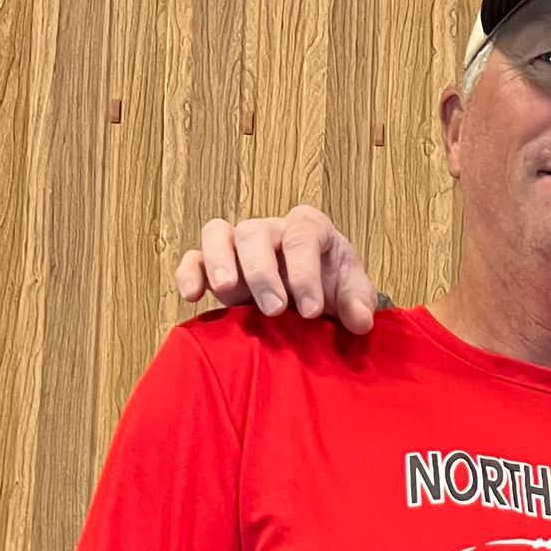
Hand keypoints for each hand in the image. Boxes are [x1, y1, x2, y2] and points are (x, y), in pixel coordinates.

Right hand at [174, 205, 376, 333]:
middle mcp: (271, 230)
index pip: (302, 236)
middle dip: (263, 272)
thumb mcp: (353, 293)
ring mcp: (239, 245)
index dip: (304, 274)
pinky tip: (192, 297)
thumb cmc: (332, 287)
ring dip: (219, 261)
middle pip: (255, 232)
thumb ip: (357, 302)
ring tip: (226, 292)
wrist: (314, 298)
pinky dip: (190, 272)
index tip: (310, 311)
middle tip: (274, 310)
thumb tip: (360, 322)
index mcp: (308, 227)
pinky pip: (195, 258)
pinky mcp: (216, 265)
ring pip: (218, 233)